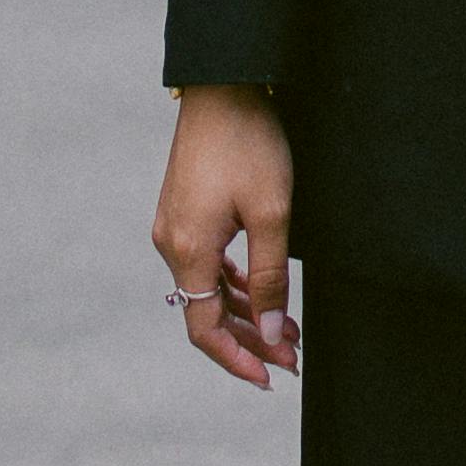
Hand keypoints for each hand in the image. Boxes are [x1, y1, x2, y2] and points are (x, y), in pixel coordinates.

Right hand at [153, 85, 297, 390]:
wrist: (223, 86)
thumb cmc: (250, 144)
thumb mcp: (272, 214)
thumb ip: (271, 279)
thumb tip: (274, 334)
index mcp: (188, 251)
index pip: (205, 330)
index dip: (238, 360)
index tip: (272, 378)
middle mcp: (172, 244)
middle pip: (207, 314)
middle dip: (251, 341)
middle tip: (294, 360)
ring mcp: (175, 228)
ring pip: (209, 290)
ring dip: (247, 314)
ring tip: (290, 332)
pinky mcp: (184, 212)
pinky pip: (207, 264)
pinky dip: (235, 284)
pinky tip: (263, 293)